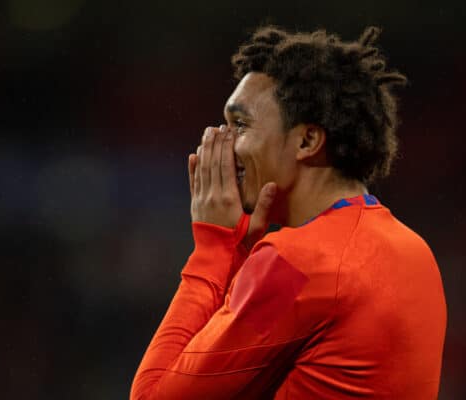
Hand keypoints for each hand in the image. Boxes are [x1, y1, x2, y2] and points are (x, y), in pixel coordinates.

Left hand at [188, 125, 276, 249]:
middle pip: (213, 163)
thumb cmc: (240, 243)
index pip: (226, 166)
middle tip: (217, 127)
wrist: (216, 257)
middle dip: (215, 143)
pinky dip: (193, 168)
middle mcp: (213, 195)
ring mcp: (202, 199)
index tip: (229, 132)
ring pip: (202, 169)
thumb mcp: (257, 227)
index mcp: (229, 198)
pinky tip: (193, 156)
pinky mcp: (196, 205)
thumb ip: (264, 205)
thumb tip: (272, 184)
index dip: (227, 147)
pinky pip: (194, 182)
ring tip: (207, 134)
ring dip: (205, 150)